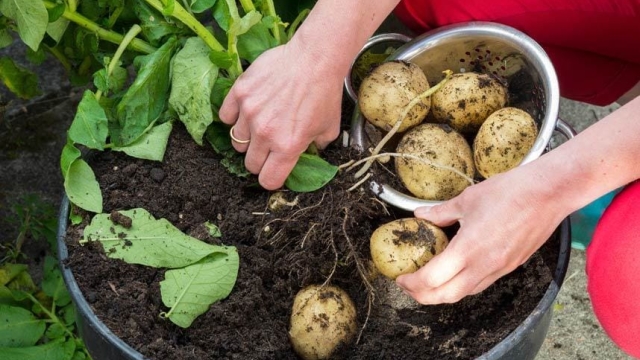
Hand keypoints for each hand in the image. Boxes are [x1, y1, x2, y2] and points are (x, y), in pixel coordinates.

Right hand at [219, 42, 342, 189]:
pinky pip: (225, 117)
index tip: (275, 169)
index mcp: (288, 146)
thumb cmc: (324, 93)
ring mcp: (249, 113)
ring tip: (260, 124)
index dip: (272, 178)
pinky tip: (247, 110)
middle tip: (269, 145)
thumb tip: (309, 155)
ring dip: (247, 138)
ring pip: (237, 141)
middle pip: (250, 164)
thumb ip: (316, 148)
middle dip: (260, 159)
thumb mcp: (329, 128)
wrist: (315, 58)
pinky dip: (233, 117)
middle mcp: (265, 133)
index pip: (268, 180)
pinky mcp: (239, 93)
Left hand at [396, 170, 564, 303]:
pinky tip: (455, 273)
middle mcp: (484, 266)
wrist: (549, 193)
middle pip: (445, 296)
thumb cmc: (510, 192)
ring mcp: (499, 269)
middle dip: (422, 295)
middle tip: (408, 285)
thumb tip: (420, 215)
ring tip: (427, 282)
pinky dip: (462, 285)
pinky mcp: (511, 266)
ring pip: (464, 294)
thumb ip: (440, 212)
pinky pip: (481, 284)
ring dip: (442, 293)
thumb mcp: (467, 199)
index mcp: (468, 249)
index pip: (431, 280)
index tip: (401, 277)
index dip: (411, 283)